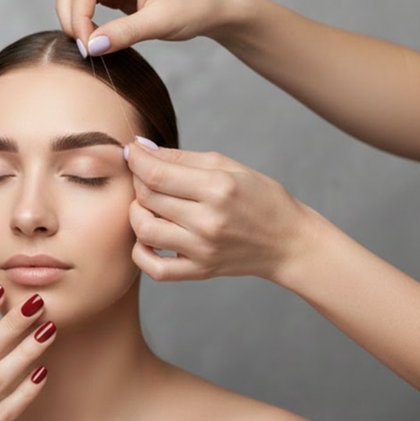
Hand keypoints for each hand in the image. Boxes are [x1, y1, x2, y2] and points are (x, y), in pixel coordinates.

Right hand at [54, 0, 237, 54]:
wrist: (210, 6)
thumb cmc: (194, 7)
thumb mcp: (161, 22)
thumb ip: (124, 34)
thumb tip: (91, 47)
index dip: (78, 17)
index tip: (87, 48)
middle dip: (69, 16)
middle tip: (85, 48)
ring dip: (72, 17)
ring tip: (90, 44)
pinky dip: (81, 19)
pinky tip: (94, 37)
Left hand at [125, 141, 316, 281]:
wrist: (289, 242)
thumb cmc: (260, 198)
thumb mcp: (229, 166)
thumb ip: (182, 158)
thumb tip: (141, 148)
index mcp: (218, 188)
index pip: (157, 174)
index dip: (135, 160)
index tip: (131, 151)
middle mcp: (208, 221)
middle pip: (147, 198)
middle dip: (137, 181)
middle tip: (144, 175)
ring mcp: (202, 249)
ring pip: (144, 230)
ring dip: (136, 213)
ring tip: (148, 205)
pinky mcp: (199, 271)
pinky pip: (153, 268)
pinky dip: (141, 251)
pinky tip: (150, 237)